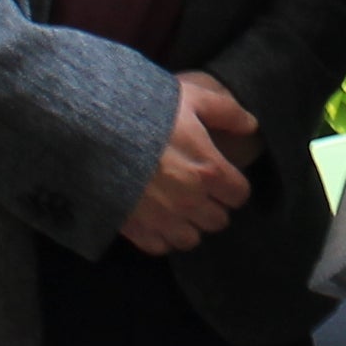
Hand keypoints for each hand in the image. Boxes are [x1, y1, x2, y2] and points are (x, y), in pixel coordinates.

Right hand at [120, 72, 259, 256]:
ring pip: (191, 239)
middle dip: (213, 205)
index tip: (222, 177)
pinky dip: (160, 236)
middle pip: (218, 220)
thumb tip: (252, 125)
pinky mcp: (137, 230)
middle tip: (198, 190)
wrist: (94, 131)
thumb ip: (226, 112)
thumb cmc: (146, 112)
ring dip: (189, 224)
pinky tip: (155, 217)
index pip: (239, 195)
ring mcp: (163, 219)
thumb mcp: (191, 99)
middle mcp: (191, 202)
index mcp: (209, 172)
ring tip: (177, 206)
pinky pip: (160, 247)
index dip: (232, 185)